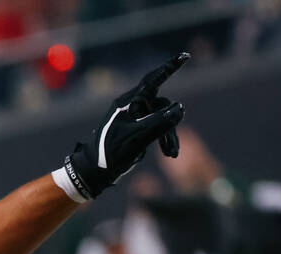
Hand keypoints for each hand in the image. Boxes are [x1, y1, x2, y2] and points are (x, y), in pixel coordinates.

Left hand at [60, 53, 188, 200]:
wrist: (95, 170)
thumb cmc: (112, 152)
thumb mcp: (139, 137)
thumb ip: (160, 121)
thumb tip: (180, 107)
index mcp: (129, 103)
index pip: (152, 80)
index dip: (169, 68)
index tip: (185, 56)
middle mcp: (133, 106)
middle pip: (162, 105)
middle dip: (170, 124)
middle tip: (171, 148)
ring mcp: (135, 117)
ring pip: (162, 118)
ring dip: (168, 135)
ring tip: (171, 153)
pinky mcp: (137, 128)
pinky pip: (157, 127)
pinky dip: (163, 138)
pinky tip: (169, 153)